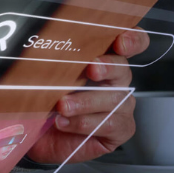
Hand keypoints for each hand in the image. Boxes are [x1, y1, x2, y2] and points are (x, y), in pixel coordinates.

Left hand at [25, 27, 149, 163]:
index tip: (120, 41)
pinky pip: (108, 123)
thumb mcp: (46, 75)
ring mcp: (121, 105)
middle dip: (108, 66)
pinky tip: (63, 122)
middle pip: (123, 67)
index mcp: (102, 58)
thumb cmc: (46, 99)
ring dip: (85, 101)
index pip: (129, 41)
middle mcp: (116, 80)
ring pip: (115, 98)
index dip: (132, 38)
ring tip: (62, 105)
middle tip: (92, 69)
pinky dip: (83, 122)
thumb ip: (52, 58)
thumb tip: (41, 43)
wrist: (41, 134)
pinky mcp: (120, 129)